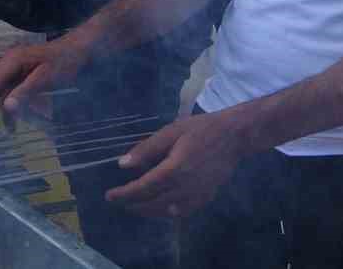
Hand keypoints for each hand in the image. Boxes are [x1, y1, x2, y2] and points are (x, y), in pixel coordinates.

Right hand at [0, 37, 92, 134]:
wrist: (79, 50)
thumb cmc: (64, 63)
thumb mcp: (46, 79)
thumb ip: (25, 93)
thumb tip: (6, 108)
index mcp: (11, 62)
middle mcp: (8, 64)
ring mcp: (13, 69)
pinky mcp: (21, 76)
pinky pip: (7, 94)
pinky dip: (6, 110)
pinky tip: (11, 126)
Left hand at [105, 109, 247, 217]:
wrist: (233, 137)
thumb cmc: (200, 130)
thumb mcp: (170, 132)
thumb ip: (146, 149)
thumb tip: (123, 164)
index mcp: (174, 169)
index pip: (143, 188)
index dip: (124, 194)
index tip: (109, 196)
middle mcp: (185, 187)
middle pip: (152, 203)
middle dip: (133, 204)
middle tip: (119, 202)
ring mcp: (197, 195)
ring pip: (166, 211)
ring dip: (147, 211)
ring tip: (134, 206)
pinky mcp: (206, 198)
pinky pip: (182, 211)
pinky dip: (167, 213)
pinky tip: (159, 208)